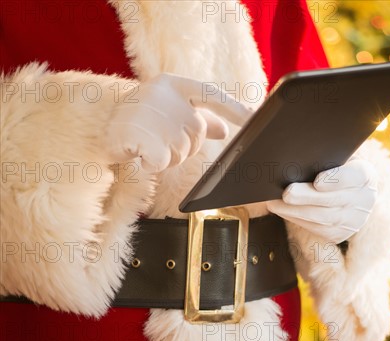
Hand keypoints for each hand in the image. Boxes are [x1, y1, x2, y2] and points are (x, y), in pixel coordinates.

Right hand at [106, 73, 252, 171]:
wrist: (95, 126)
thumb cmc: (138, 120)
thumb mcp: (168, 112)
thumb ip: (198, 118)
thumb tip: (225, 131)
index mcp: (173, 84)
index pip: (211, 94)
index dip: (233, 107)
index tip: (253, 118)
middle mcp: (165, 97)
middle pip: (196, 135)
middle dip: (183, 146)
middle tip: (158, 139)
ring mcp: (153, 117)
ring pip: (180, 152)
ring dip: (165, 156)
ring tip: (145, 143)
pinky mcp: (143, 139)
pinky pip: (161, 163)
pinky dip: (150, 165)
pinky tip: (137, 154)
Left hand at [266, 159, 377, 243]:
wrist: (350, 194)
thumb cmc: (336, 169)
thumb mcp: (337, 159)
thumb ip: (324, 159)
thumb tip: (298, 160)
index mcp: (366, 175)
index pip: (355, 176)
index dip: (336, 179)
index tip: (318, 181)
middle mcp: (365, 200)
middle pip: (334, 200)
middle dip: (308, 197)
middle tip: (287, 193)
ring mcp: (354, 221)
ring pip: (323, 218)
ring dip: (296, 211)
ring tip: (275, 203)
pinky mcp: (340, 234)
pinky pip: (316, 229)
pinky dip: (296, 219)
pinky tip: (282, 211)